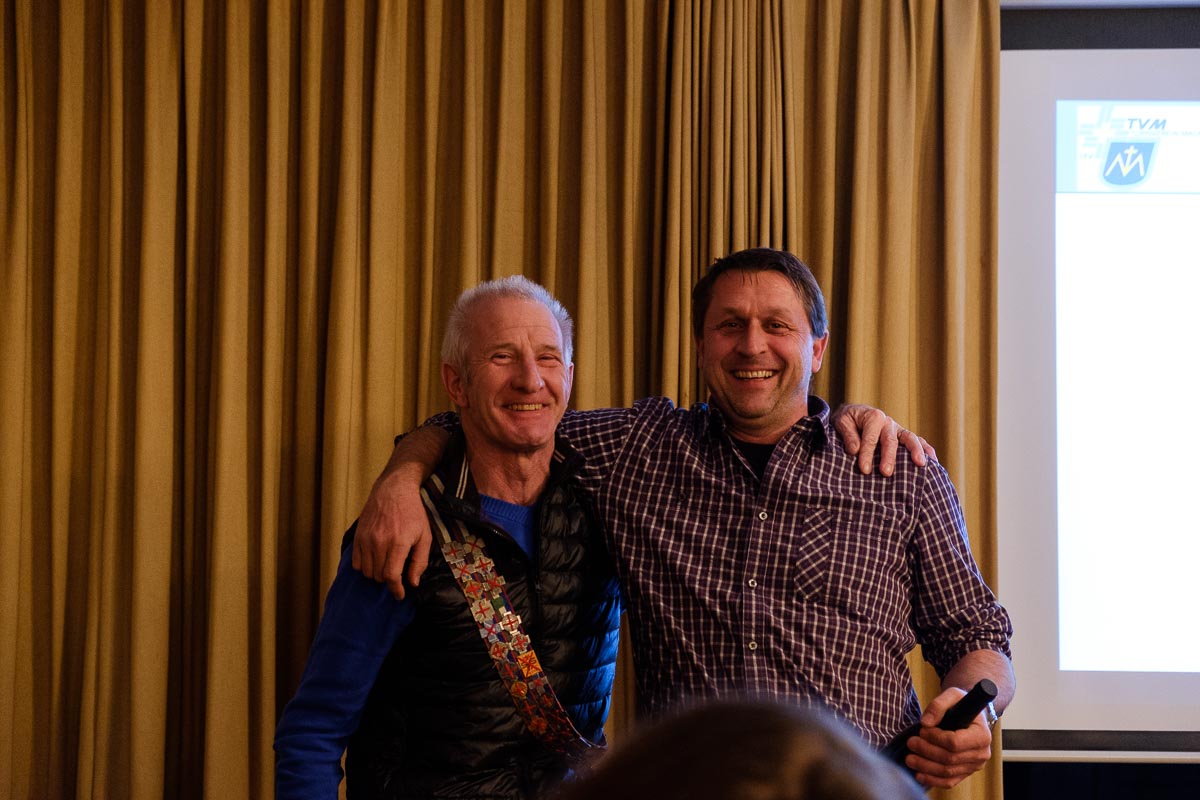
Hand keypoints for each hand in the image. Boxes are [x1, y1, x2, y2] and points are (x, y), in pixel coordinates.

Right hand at [352, 469, 431, 599]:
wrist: (394, 490)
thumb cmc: (413, 513)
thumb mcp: (424, 536)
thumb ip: (419, 561)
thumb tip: (413, 583)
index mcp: (399, 542)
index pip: (392, 576)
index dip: (396, 590)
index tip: (400, 595)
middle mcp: (380, 542)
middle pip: (379, 576)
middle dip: (389, 580)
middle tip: (397, 573)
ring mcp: (366, 539)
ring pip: (366, 572)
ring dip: (376, 574)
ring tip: (386, 566)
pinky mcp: (358, 536)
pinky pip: (356, 563)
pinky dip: (365, 567)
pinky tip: (374, 560)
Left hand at [834, 404, 935, 474]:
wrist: (854, 415)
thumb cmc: (847, 421)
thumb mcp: (841, 422)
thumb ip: (848, 435)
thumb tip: (855, 450)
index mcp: (873, 417)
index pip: (870, 437)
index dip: (867, 453)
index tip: (864, 469)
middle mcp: (888, 422)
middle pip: (890, 440)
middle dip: (889, 456)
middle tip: (886, 472)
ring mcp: (898, 429)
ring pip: (910, 438)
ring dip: (916, 451)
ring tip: (920, 464)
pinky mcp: (904, 437)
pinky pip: (919, 441)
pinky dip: (927, 450)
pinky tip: (933, 462)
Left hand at [903, 687, 993, 789]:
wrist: (970, 716)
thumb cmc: (962, 704)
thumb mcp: (953, 695)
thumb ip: (938, 705)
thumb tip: (925, 723)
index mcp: (982, 735)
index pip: (955, 742)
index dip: (935, 738)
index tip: (922, 730)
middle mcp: (981, 754)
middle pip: (949, 759)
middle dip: (926, 751)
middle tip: (911, 743)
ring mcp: (974, 766)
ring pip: (947, 772)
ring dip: (925, 767)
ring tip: (909, 759)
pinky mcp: (965, 773)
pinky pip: (949, 781)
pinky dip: (933, 780)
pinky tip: (918, 774)